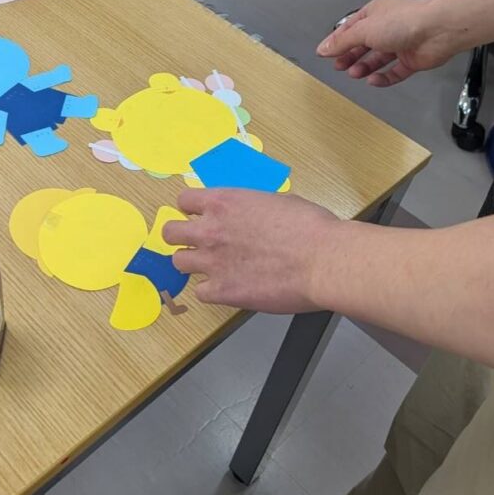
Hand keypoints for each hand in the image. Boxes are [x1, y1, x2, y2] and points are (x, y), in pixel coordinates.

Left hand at [163, 189, 338, 313]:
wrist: (323, 260)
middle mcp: (210, 230)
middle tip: (198, 243)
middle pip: (170, 233)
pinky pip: (200, 292)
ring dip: (193, 263)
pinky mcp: (222, 291)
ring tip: (212, 267)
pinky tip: (228, 288)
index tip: (200, 216)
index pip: (184, 201)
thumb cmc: (309, 227)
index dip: (191, 210)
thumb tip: (249, 216)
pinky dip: (212, 291)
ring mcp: (212, 262)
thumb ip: (250, 209)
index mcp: (223, 202)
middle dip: (181, 237)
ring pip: (179, 263)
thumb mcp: (275, 201)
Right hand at [316, 0, 462, 86]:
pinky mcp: (412, 59)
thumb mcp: (364, 30)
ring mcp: (400, 44)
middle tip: (339, 66)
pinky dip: (384, 77)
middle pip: (363, 45)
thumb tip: (323, 48)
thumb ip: (342, 42)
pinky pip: (394, 72)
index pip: (350, 28)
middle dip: (350, 56)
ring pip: (378, 59)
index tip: (325, 53)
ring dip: (365, 67)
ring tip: (355, 73)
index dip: (337, 41)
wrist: (438, 31)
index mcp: (375, 14)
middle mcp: (387, 27)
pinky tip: (374, 80)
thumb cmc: (405, 22)